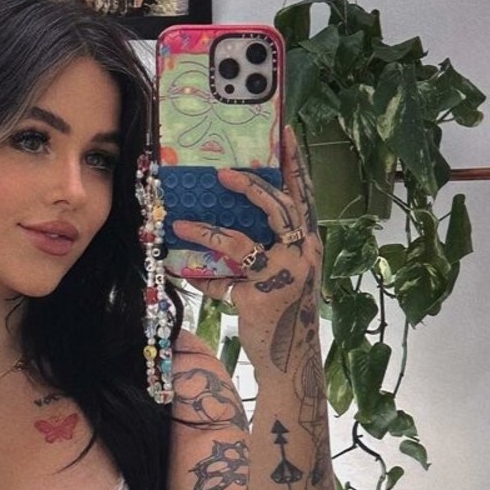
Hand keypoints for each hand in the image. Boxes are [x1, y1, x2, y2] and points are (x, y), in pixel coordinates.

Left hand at [169, 126, 322, 365]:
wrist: (290, 357)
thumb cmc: (279, 312)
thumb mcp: (276, 274)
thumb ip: (258, 249)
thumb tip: (221, 226)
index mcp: (309, 242)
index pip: (303, 195)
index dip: (295, 164)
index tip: (287, 132)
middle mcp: (304, 253)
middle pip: (281, 208)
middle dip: (252, 186)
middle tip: (223, 171)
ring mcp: (287, 273)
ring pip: (245, 240)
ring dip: (209, 230)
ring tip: (182, 222)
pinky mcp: (264, 294)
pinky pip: (225, 276)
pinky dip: (202, 273)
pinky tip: (180, 270)